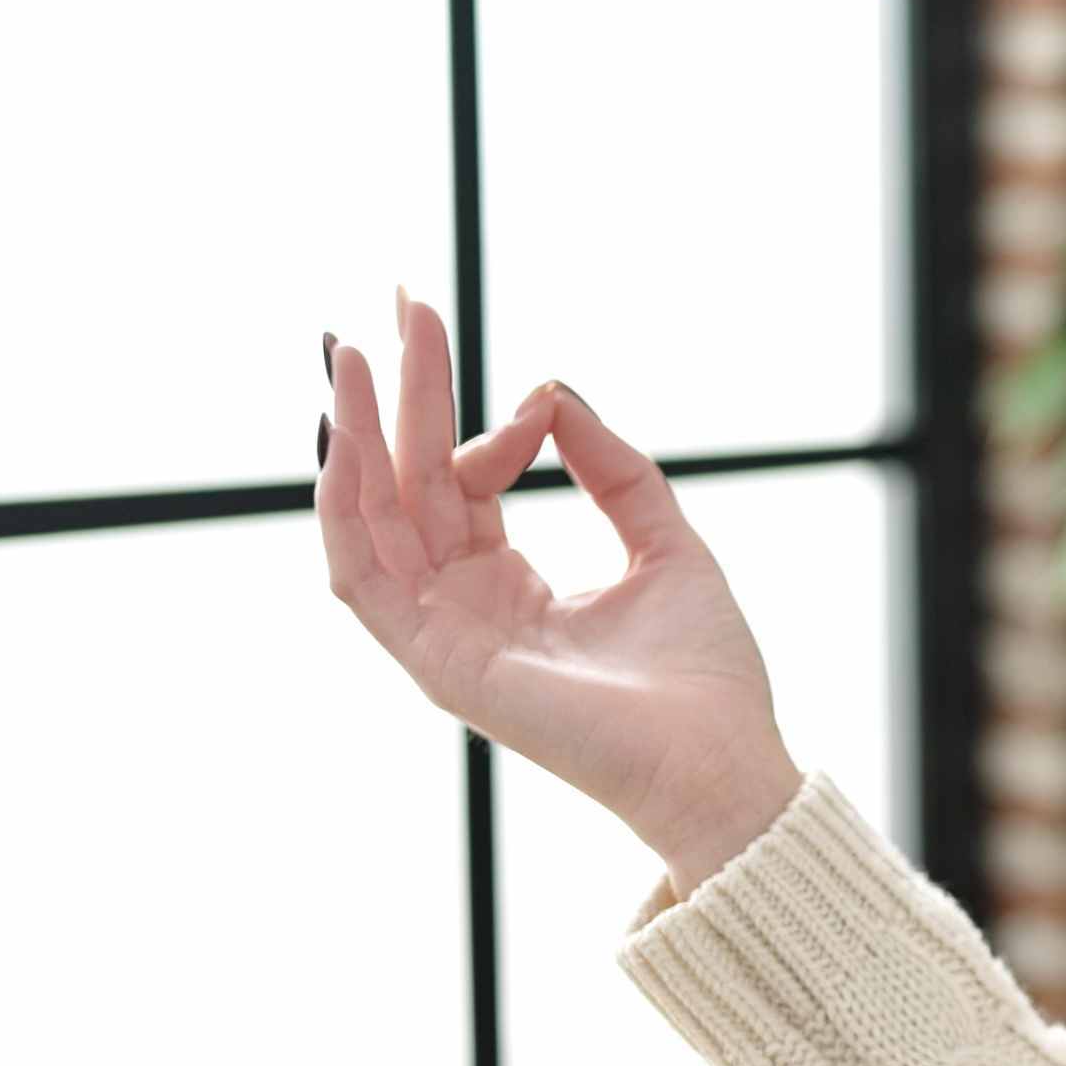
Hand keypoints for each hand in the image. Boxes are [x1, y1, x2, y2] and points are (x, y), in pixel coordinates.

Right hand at [316, 286, 803, 888]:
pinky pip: (362, 580)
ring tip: (348, 353)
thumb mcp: (665, 544)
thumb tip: (555, 392)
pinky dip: (345, 511)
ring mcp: (443, 636)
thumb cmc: (703, 674)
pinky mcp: (436, 663)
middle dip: (398, 394)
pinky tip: (344, 444)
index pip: (465, 483)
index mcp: (511, 587)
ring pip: (372, 521)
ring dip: (354, 436)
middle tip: (400, 303)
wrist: (722, 761)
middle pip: (409, 485)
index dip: (491, 428)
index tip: (539, 402)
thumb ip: (614, 471)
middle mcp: (464, 607)